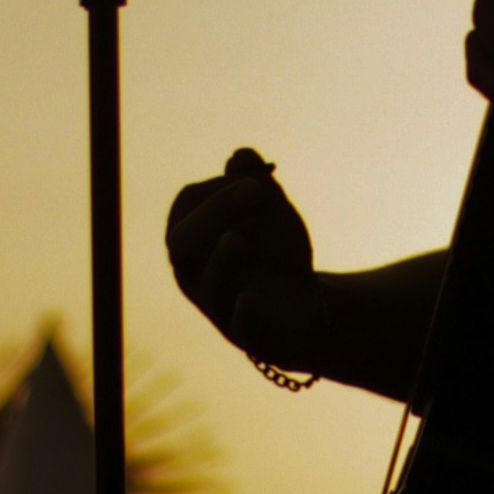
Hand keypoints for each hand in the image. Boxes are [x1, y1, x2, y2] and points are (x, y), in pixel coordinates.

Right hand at [165, 147, 327, 377]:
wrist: (309, 307)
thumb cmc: (277, 253)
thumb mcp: (272, 212)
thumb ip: (255, 182)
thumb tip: (240, 156)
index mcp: (193, 241)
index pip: (187, 207)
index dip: (219, 190)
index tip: (258, 180)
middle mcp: (195, 275)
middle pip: (183, 245)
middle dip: (214, 212)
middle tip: (256, 190)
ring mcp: (221, 308)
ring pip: (208, 287)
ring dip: (222, 261)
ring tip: (236, 239)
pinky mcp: (253, 336)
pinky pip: (240, 330)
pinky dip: (243, 314)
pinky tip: (250, 298)